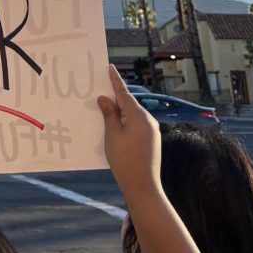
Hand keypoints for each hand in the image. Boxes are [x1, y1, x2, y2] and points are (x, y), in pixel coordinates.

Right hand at [97, 63, 161, 203]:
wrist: (143, 186)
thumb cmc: (124, 159)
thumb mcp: (112, 135)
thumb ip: (109, 114)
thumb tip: (105, 98)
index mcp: (138, 115)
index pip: (124, 93)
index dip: (115, 80)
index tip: (110, 67)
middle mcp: (148, 119)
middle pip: (129, 103)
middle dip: (116, 97)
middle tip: (101, 88)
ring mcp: (152, 130)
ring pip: (133, 114)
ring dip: (120, 111)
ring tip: (105, 109)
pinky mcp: (152, 139)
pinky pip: (137, 124)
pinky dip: (126, 121)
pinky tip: (116, 125)